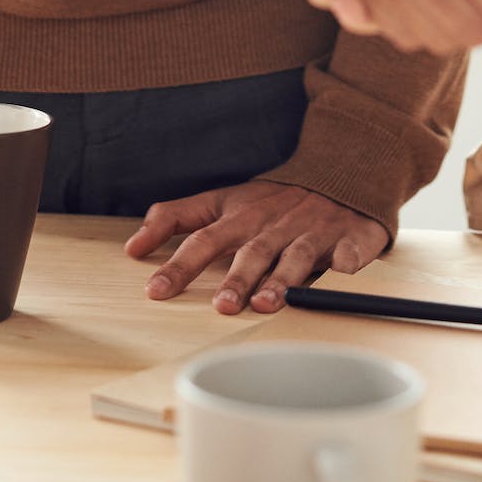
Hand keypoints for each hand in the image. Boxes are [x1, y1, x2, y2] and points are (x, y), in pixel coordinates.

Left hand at [124, 179, 387, 312]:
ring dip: (283, 280)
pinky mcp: (349, 236)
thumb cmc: (271, 200)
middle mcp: (273, 223)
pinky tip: (344, 271)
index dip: (179, 262)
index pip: (202, 235)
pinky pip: (350, 250)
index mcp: (240, 214)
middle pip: (250, 250)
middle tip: (221, 307)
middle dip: (236, 278)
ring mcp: (312, 230)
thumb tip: (131, 246)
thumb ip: (175, 217)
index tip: (155, 290)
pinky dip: (348, 260)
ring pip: (296, 255)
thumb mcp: (221, 199)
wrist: (337, 174)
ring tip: (267, 304)